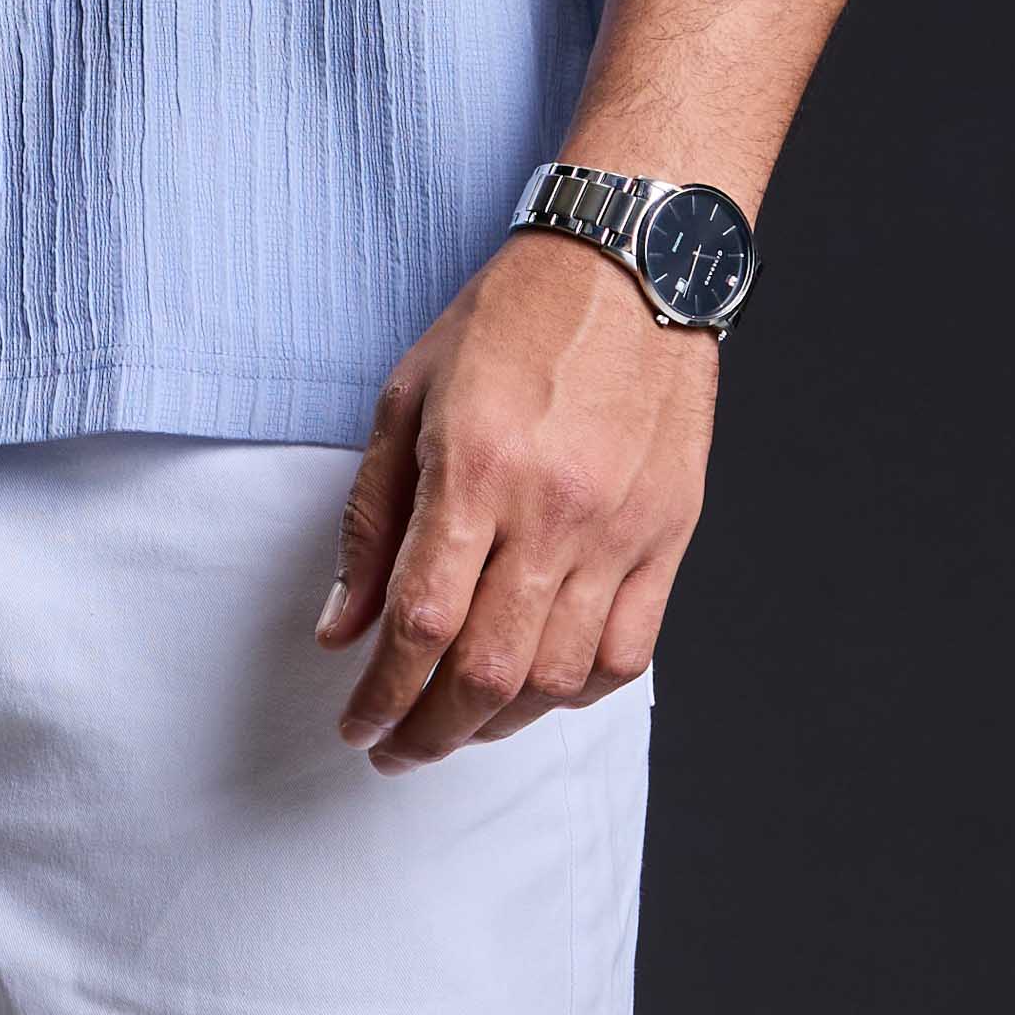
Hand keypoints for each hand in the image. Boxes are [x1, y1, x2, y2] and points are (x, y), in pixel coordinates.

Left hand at [317, 233, 718, 765]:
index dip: (381, 693)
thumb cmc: (509, 320)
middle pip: (487, 670)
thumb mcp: (406, 398)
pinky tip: (538, 692)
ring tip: (458, 725)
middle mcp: (553, 510)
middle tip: (394, 749)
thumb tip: (343, 627)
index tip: (355, 723)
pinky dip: (577, 693)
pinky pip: (629, 654)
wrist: (631, 264)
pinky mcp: (671, 536)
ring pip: (559, 678)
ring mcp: (621, 530)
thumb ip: (372, 521)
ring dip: (498, 723)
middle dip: (430, 732)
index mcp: (475, 469)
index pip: (421, 621)